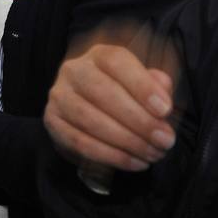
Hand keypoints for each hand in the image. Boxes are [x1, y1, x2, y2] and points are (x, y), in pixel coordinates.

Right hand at [45, 39, 177, 171]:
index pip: (116, 61)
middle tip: (165, 140)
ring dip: (126, 141)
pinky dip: (110, 155)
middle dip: (138, 120)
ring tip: (153, 153)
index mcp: (99, 55)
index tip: (165, 110)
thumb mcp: (145, 85)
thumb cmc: (125, 96)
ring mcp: (59, 95)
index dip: (141, 85)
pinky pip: (78, 141)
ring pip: (89, 118)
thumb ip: (157, 85)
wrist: (93, 114)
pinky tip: (134, 162)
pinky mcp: (52, 121)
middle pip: (102, 91)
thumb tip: (162, 92)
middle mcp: (74, 70)